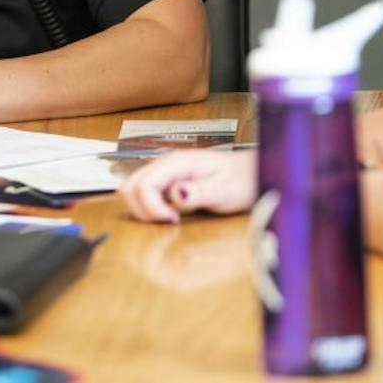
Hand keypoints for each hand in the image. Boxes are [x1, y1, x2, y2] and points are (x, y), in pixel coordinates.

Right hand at [119, 149, 258, 224]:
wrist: (251, 174)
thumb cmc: (242, 179)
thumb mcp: (226, 190)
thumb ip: (200, 191)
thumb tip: (176, 194)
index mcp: (178, 162)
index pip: (144, 184)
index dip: (152, 207)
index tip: (172, 219)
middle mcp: (167, 165)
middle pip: (130, 186)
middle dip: (142, 210)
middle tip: (168, 221)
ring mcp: (165, 173)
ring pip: (133, 190)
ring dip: (143, 209)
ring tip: (169, 218)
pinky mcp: (167, 182)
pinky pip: (145, 194)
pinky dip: (150, 208)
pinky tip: (170, 214)